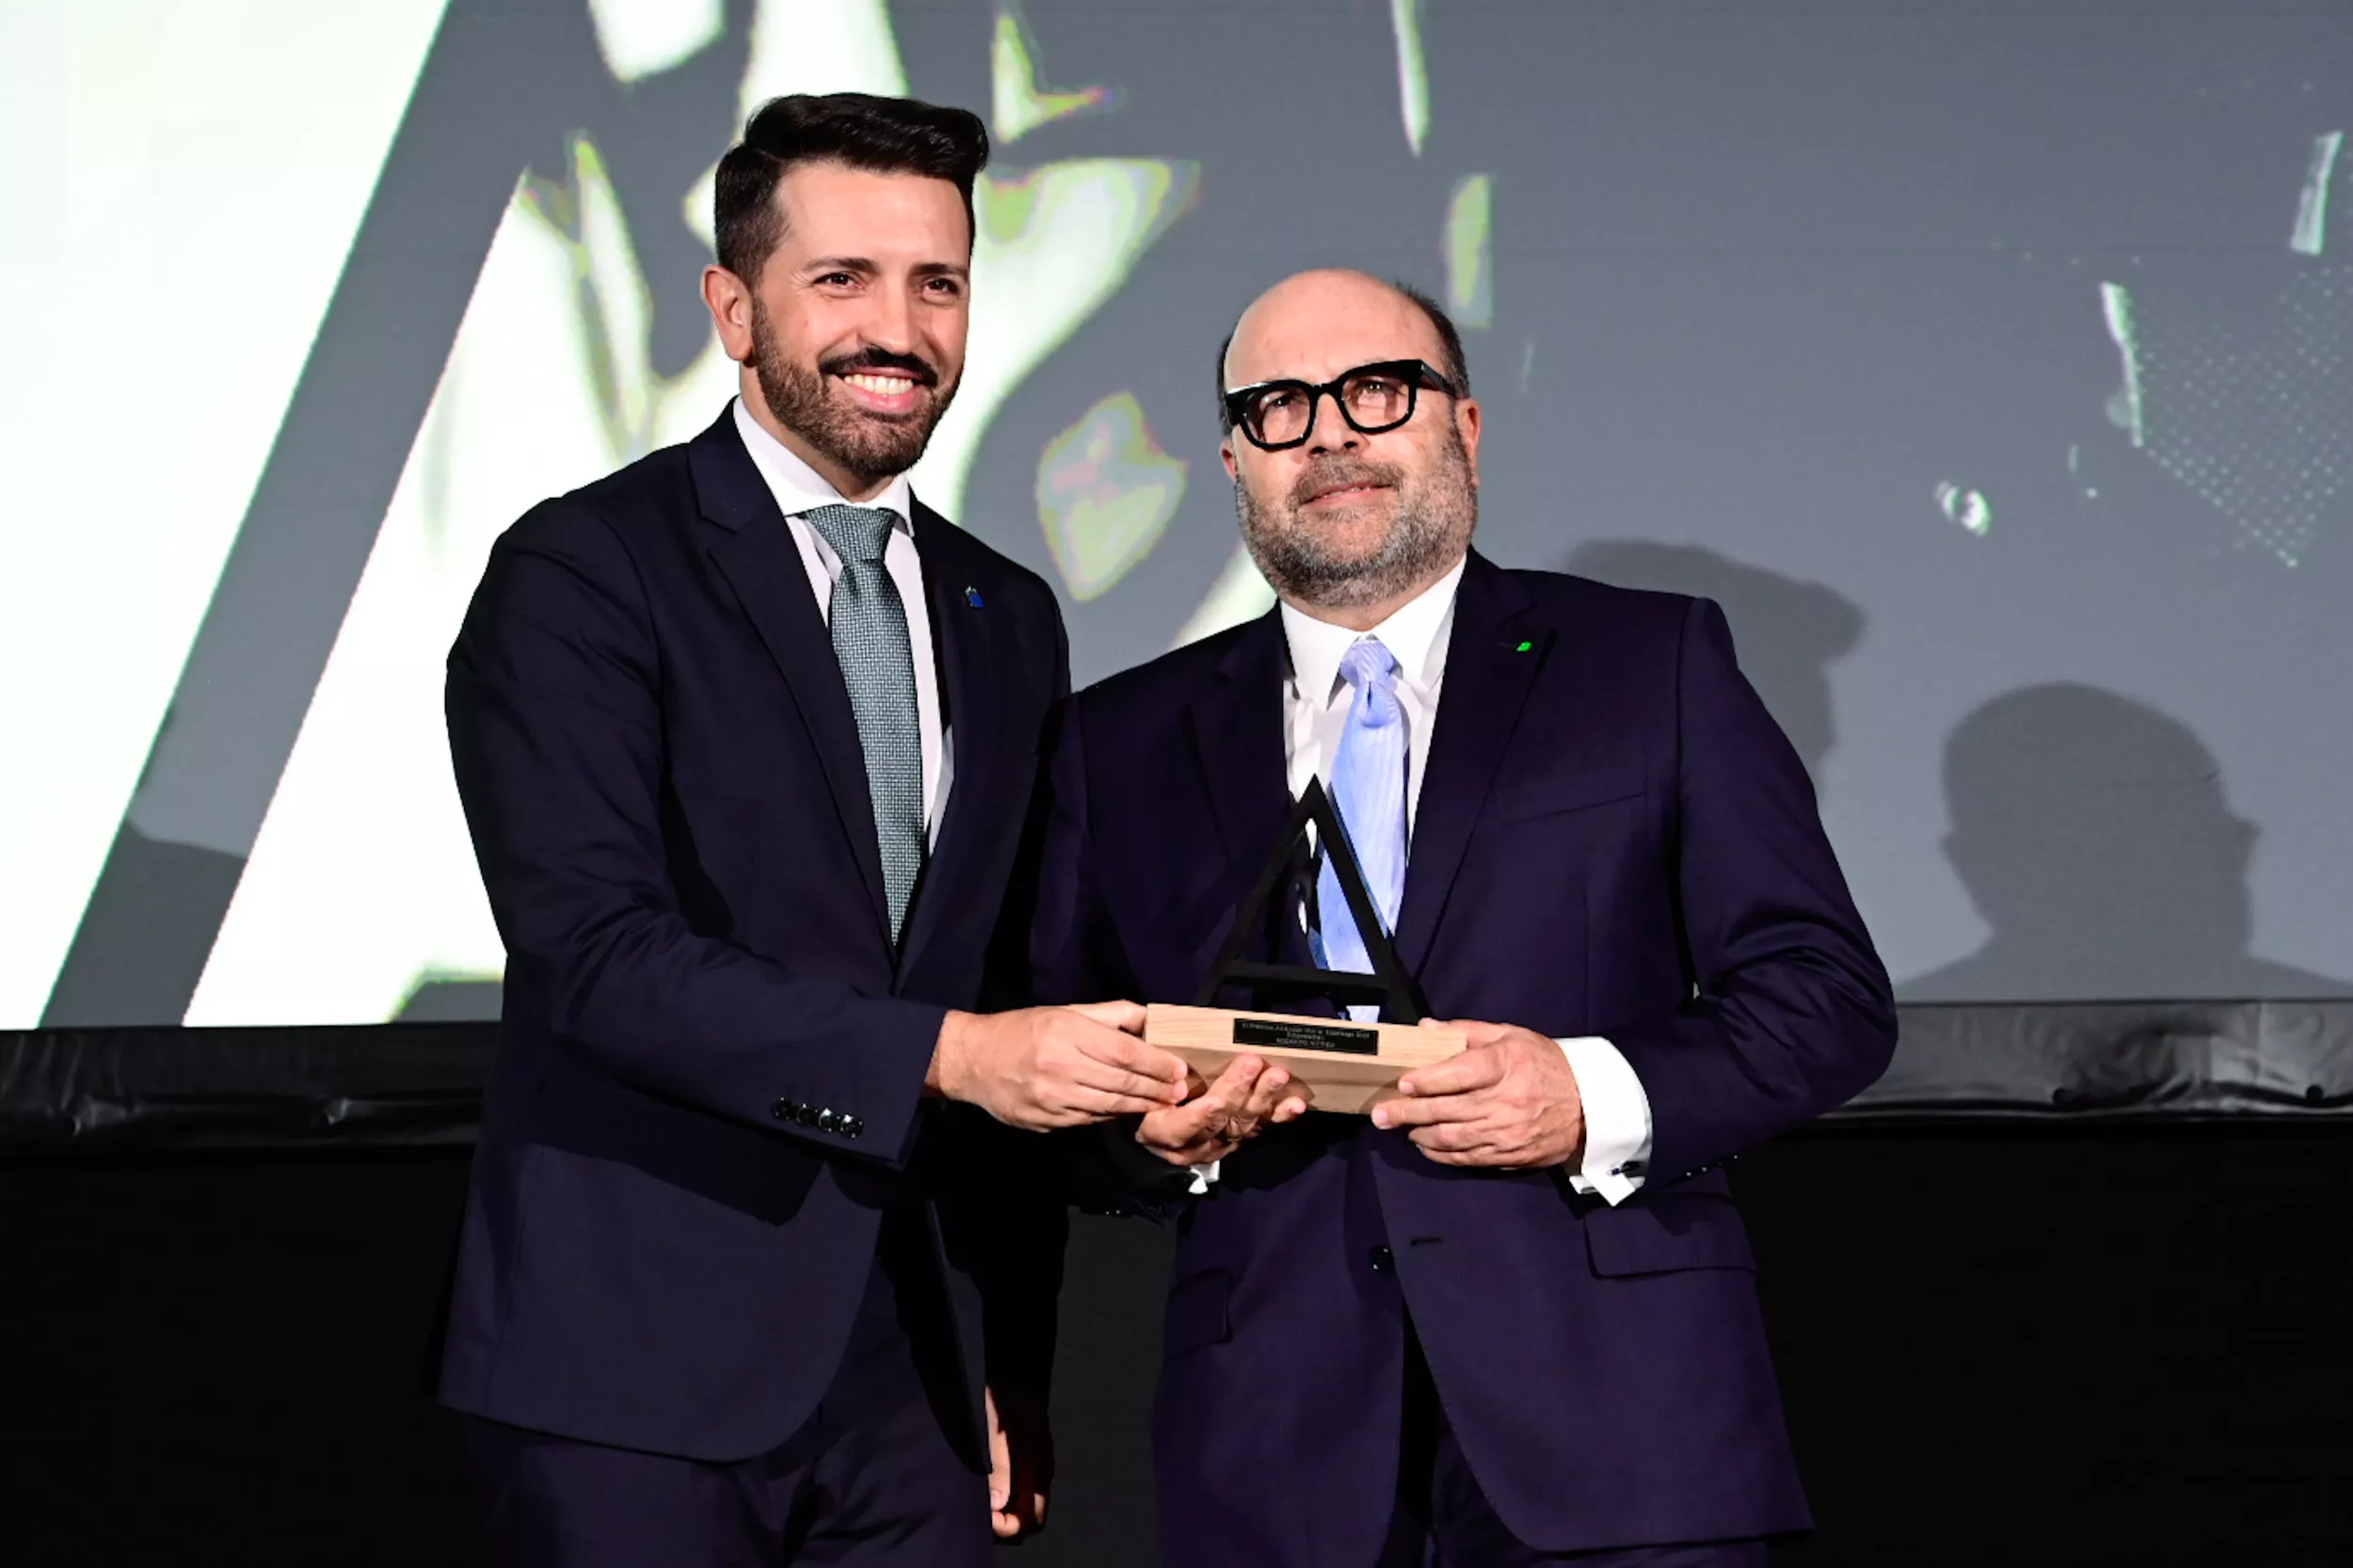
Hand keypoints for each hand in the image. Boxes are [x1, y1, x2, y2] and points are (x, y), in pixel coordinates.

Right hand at [930, 1001, 1188, 1130]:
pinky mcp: (1044, 1120)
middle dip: (1156, 1089)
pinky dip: (1112, 1116)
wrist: (973, 1061)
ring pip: (1109, 1106)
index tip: (1179, 1069)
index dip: (1157, 1063)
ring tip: (1163, 1104)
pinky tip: (1128, 1111)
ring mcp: (1051, 1098)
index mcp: (1067, 1033)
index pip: (1125, 1052)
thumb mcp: (1065, 1011)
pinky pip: (1088, 1120)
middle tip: (1180, 1092)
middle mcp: (1060, 1066)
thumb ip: (1110, 1014)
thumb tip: (1151, 1018)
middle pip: (1121, 1082)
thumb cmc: (1023, 1030)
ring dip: (1141, 1107)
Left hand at [985, 1385, 1049, 1539]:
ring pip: (1022, 1507)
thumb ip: (999, 1466)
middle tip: (976, 1512)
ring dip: (1001, 1511)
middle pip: (1029, 1518)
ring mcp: (1033, 1466)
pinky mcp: (1023, 1459)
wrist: (1010, 1368)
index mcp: (1039, 1467)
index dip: (1008, 1527)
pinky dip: (1001, 1498)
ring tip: (975, 1500)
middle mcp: (1040, 1472)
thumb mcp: (995, 1429)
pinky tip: (982, 1488)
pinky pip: (1017, 1492)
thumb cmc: (1002, 1395)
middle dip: (1004, 1524)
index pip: (1032, 1520)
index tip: (984, 1517)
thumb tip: (997, 1506)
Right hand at [1135, 1054, 1310, 1167]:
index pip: (1179, 1128)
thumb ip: (1152, 1069)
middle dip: (1237, 1092)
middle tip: (1251, 1064)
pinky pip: (1261, 1128)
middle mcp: (1191, 1144)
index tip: (1214, 1101)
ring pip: (1243, 1124)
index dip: (1198, 1117)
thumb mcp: (1141, 1087)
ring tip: (1278, 1076)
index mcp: (1161, 1132)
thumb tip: (1156, 1030)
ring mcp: (1219, 1144)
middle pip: (1217, 1121)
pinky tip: (1295, 1104)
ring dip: (1263, 1099)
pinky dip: (1279, 1115)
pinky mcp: (1239, 1139)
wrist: (1159, 1131)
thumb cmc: (1148, 1098)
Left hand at [1370, 1020, 1584, 1168]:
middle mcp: (1505, 1100)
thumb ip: (1467, 1033)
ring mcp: (1507, 1131)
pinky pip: (1467, 1158)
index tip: (1403, 1082)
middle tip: (1381, 1114)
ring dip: (1420, 1134)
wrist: (1589, 1106)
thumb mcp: (1512, 1036)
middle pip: (1448, 1109)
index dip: (1429, 1079)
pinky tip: (1425, 1145)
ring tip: (1400, 1128)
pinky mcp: (1509, 1154)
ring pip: (1452, 1137)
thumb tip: (1426, 1028)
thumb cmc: (1545, 1064)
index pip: (1461, 1074)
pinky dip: (1441, 1153)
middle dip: (1409, 1112)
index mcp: (1506, 1065)